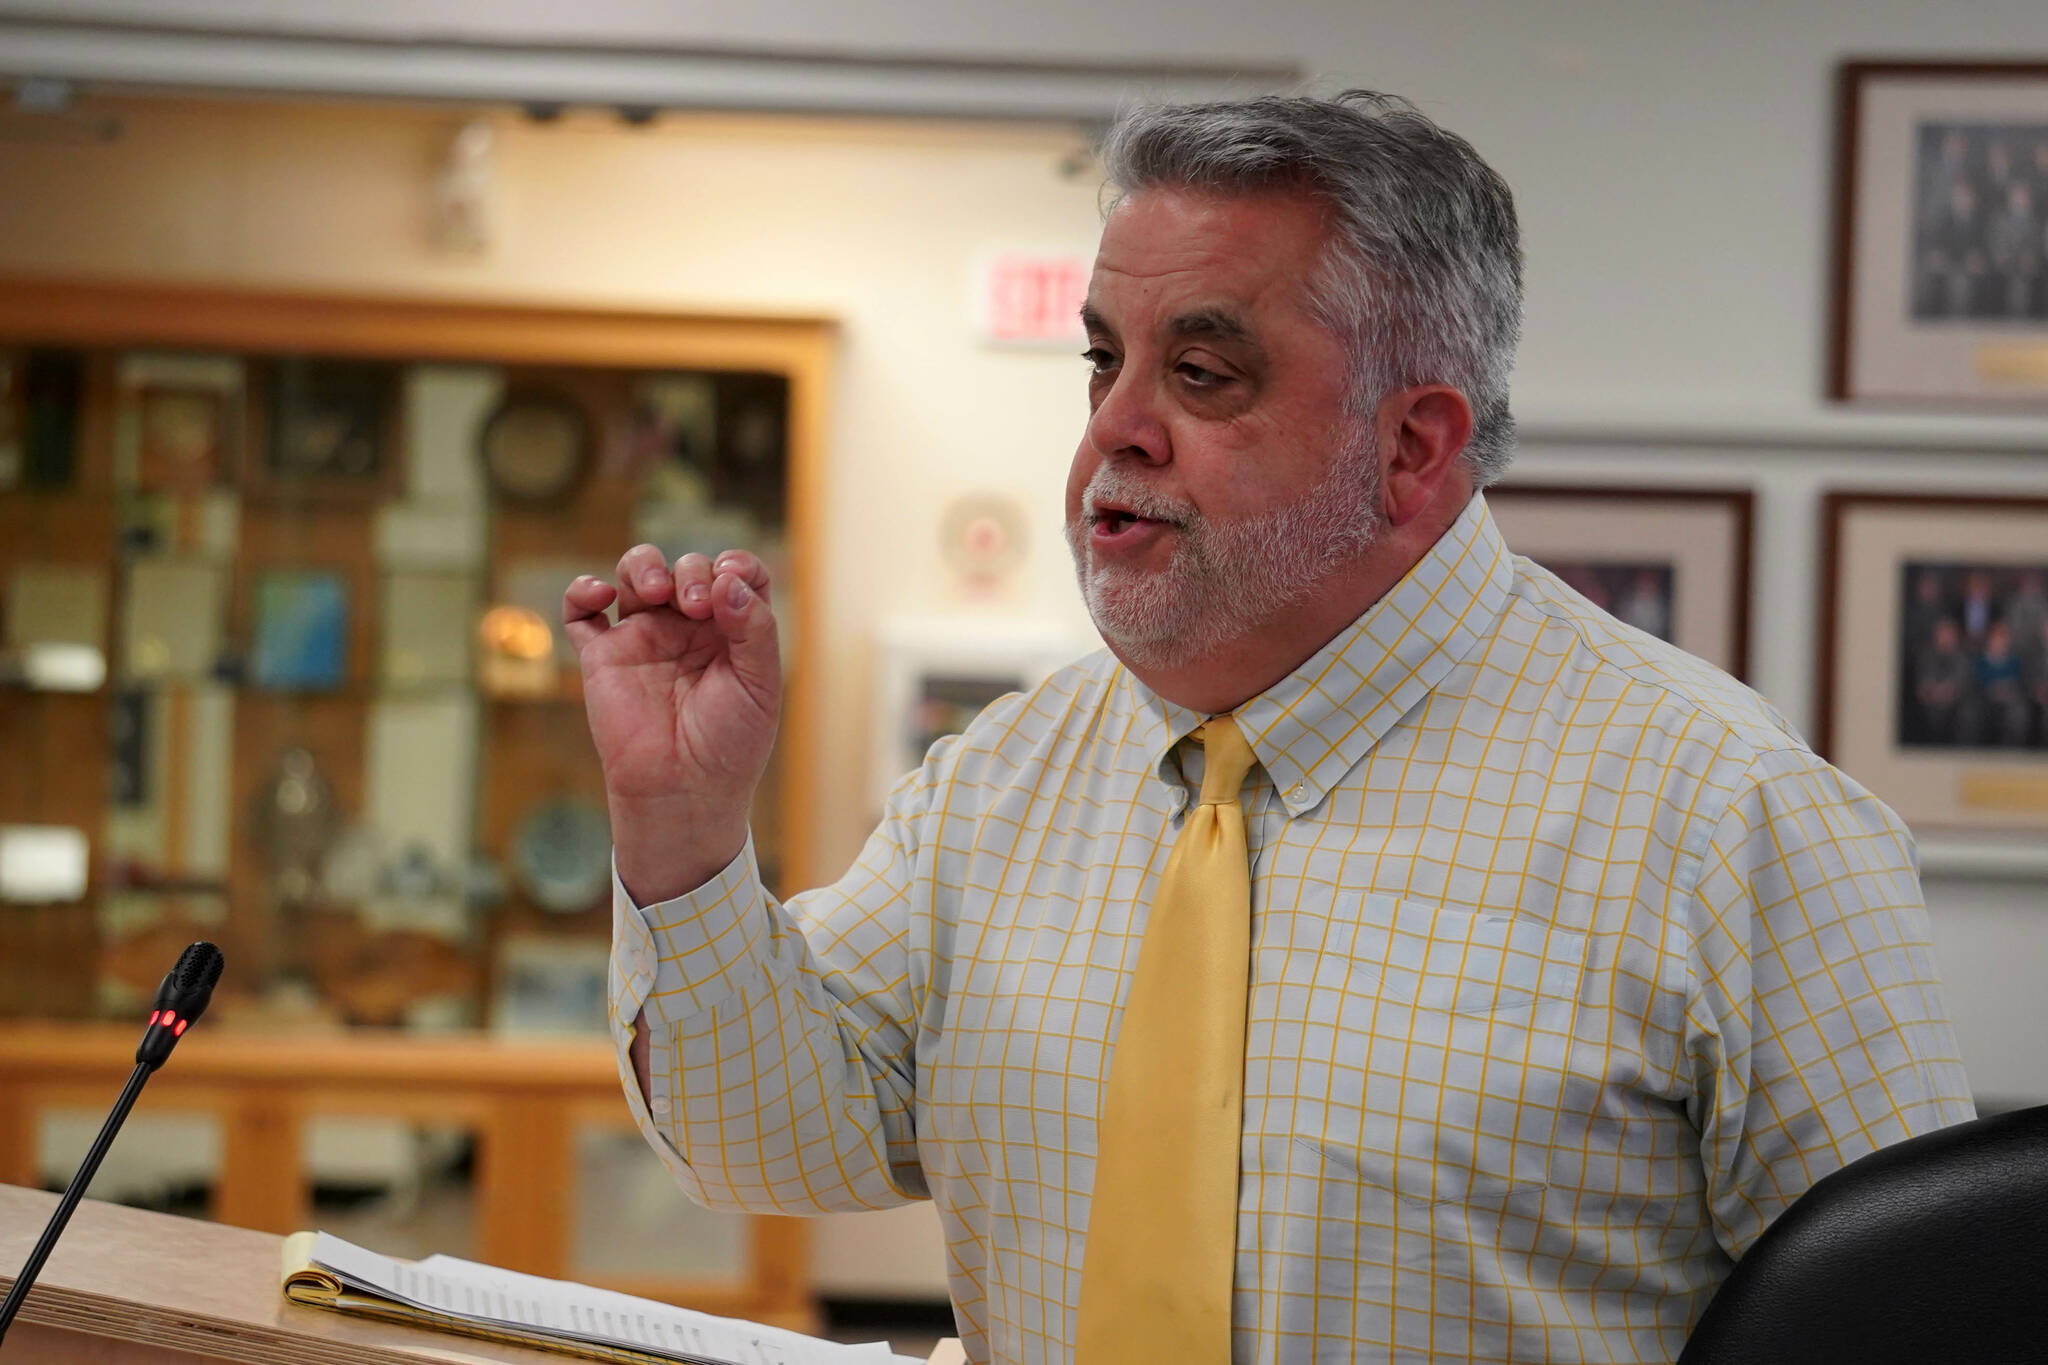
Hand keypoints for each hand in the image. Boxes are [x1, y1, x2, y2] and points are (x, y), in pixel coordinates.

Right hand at [563, 546, 779, 901]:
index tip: (730, 579)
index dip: (735, 565)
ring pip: (635, 574)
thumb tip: (728, 579)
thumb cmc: (729, 746)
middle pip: (687, 568)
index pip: (735, 575)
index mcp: (732, 633)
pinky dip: (582, 592)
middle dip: (691, 571)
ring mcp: (644, 639)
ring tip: (656, 591)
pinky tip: (601, 595)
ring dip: (643, 565)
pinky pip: (580, 613)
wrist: (682, 791)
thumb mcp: (760, 686)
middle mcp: (689, 629)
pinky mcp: (602, 657)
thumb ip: (754, 629)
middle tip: (695, 604)